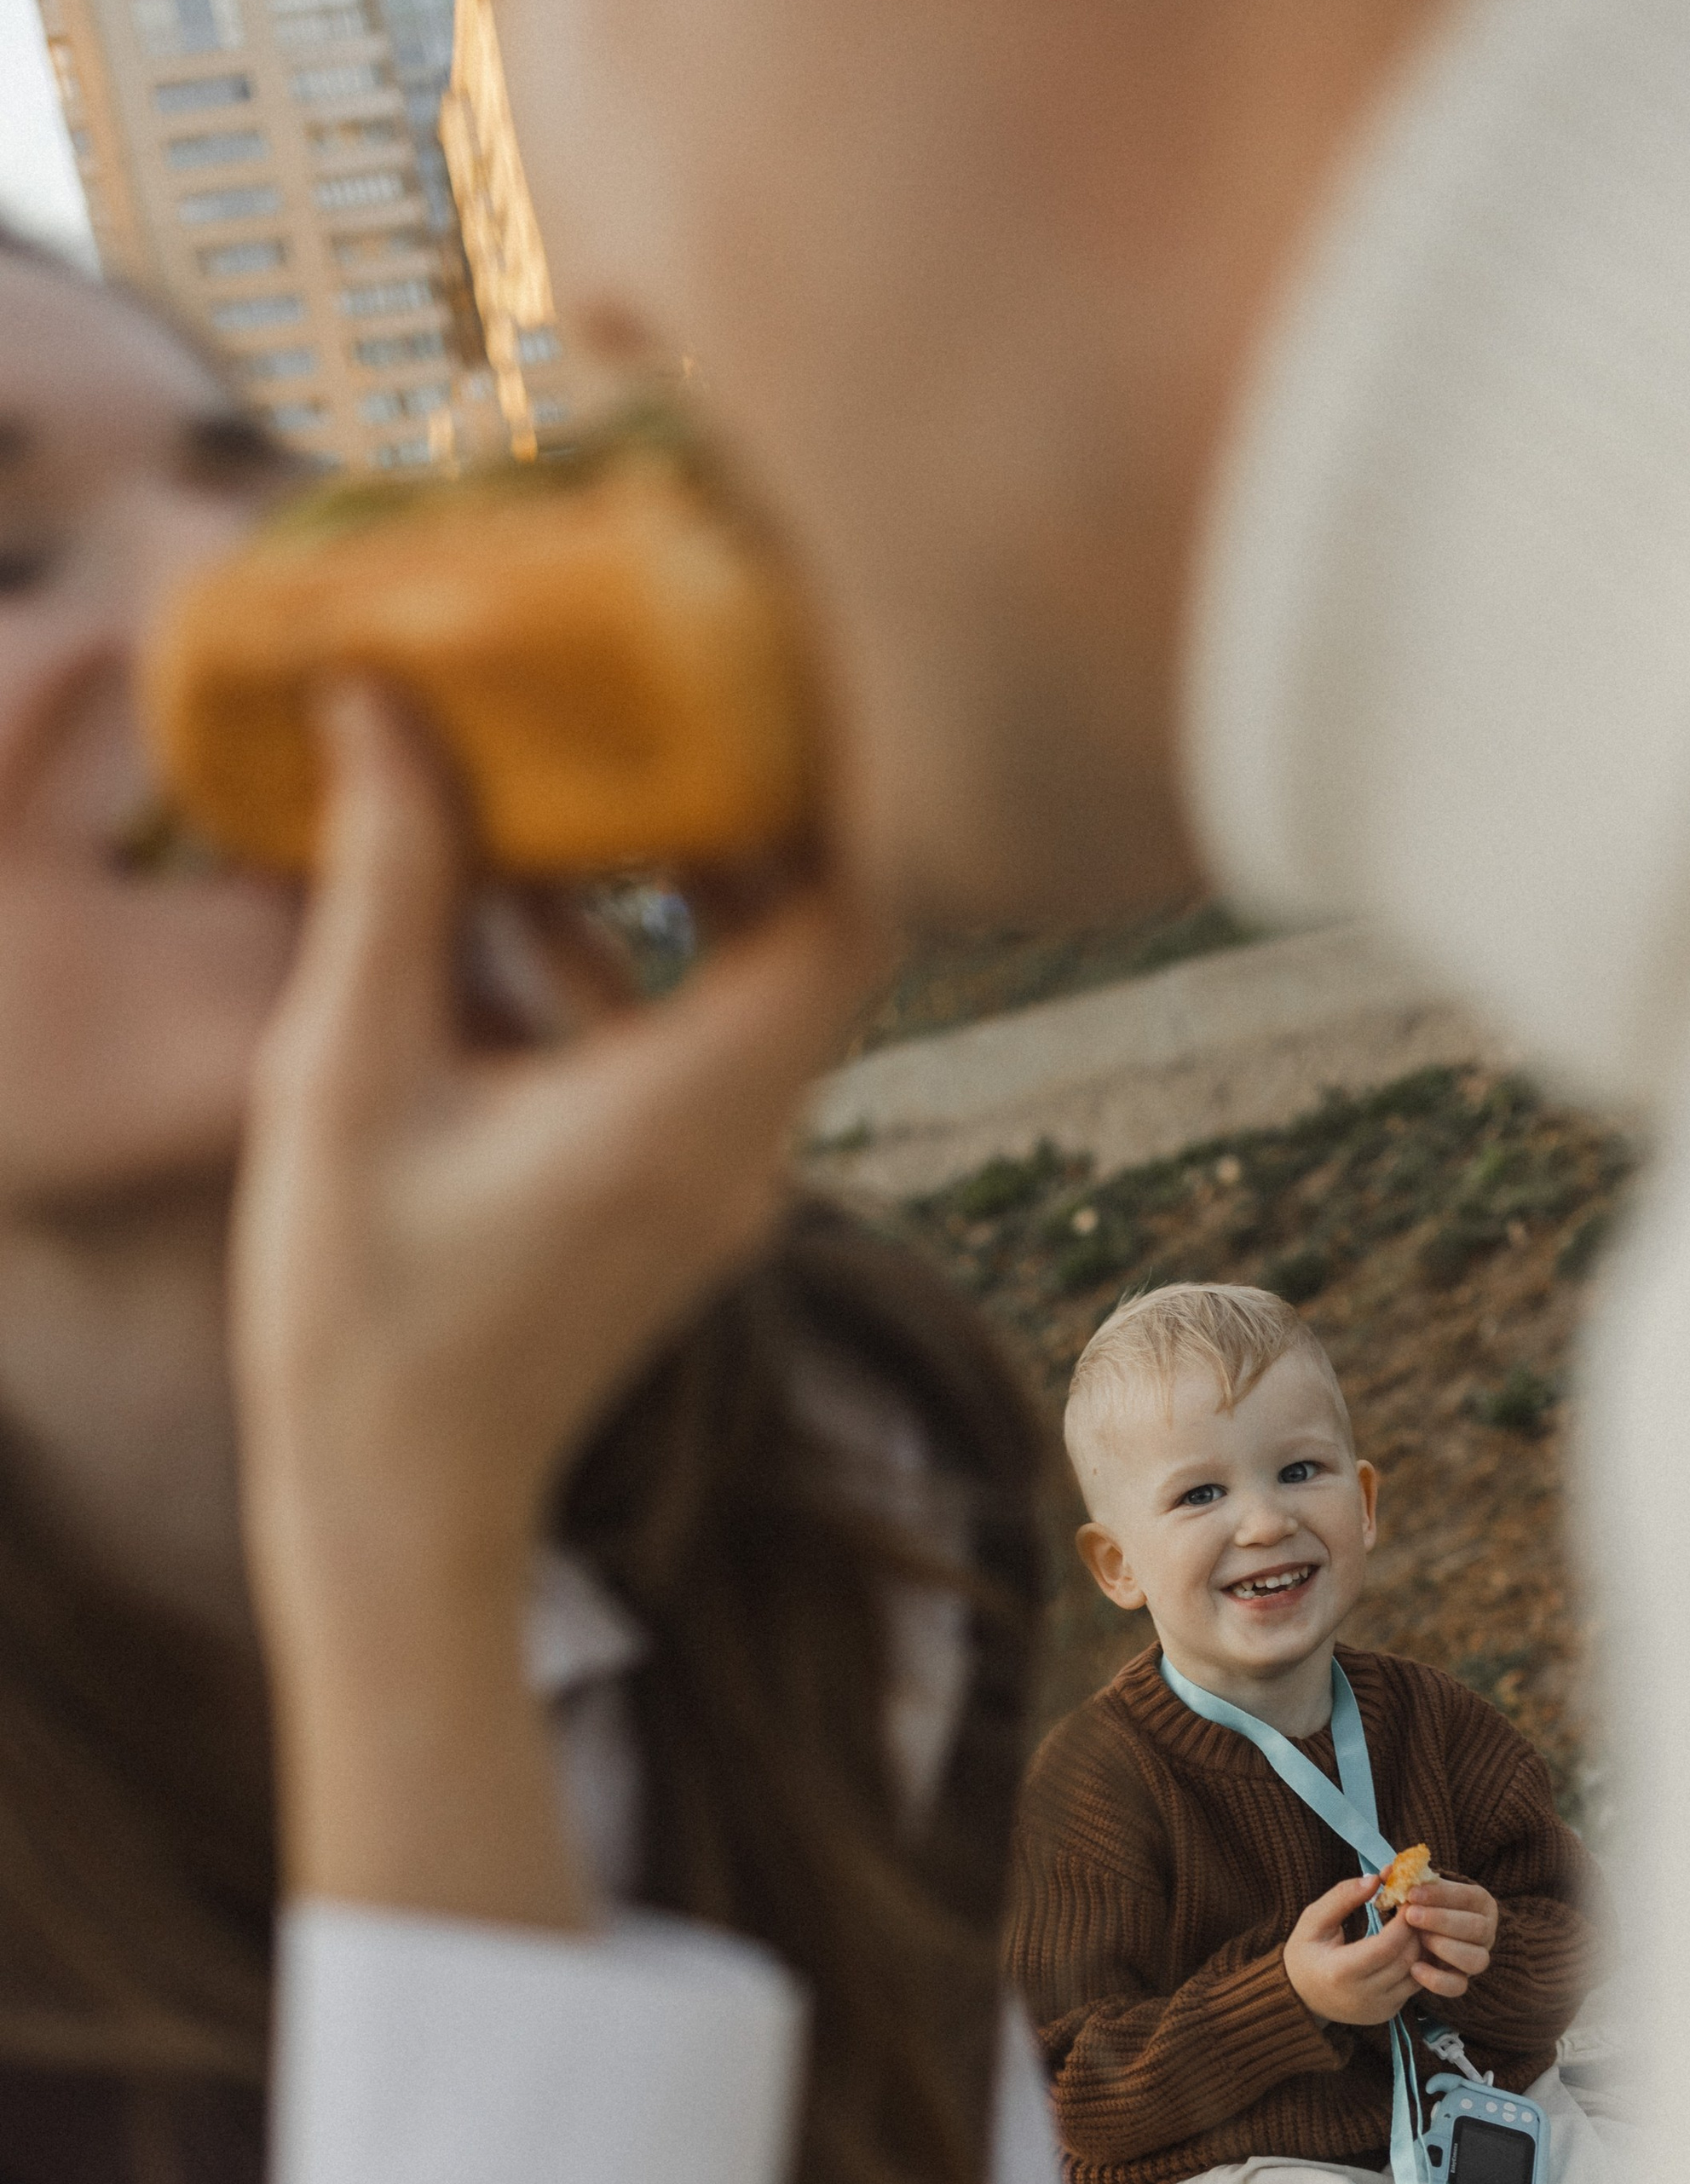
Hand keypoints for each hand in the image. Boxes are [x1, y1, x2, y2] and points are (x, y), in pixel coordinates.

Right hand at [232, 681, 885, 1925]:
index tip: (771, 679)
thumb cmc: (367, 1318)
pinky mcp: (678, 1209)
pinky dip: (608, 983)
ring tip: (513, 808)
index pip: (849, 914)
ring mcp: (722, 1187)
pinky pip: (681, 1056)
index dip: (836, 786)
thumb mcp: (346, 1077)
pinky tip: (482, 934)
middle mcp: (746, 1149)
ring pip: (730, 993)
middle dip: (718, 814)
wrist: (398, 1505)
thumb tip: (385, 702)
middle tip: (630, 705)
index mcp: (693, 1113)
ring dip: (637, 897)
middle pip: (800, 934)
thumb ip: (385, 885)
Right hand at [1283, 1873, 1421, 2027]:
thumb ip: (1342, 1897)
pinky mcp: (1388, 2012)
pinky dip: (1417, 1962)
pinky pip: (1414, 1985)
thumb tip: (1375, 1879)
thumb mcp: (1313, 1920)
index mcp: (1340, 1972)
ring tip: (1414, 1924)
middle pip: (1407, 1958)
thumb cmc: (1305, 1953)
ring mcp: (1378, 2008)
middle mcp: (1362, 1996)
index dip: (1404, 1920)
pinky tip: (1408, 1944)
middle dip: (1416, 1930)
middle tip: (1416, 1907)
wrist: (1300, 1996)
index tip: (1408, 1898)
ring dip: (1420, 1946)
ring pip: (1417, 1973)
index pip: (1387, 1945)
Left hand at [1400, 1876, 1498, 1999]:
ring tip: (1420, 1940)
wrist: (1422, 1933)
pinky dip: (1437, 1980)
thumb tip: (1387, 1872)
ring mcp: (1476, 1958)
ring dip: (1446, 1949)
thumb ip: (1404, 1878)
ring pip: (1476, 1960)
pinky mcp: (1460, 1980)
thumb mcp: (1417, 1888)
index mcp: (1479, 1902)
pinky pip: (1458, 1987)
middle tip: (1411, 1915)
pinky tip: (1415, 1967)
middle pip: (1477, 1928)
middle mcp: (1485, 1931)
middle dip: (1442, 1921)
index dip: (1442, 1895)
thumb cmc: (1421, 1904)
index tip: (1412, 1893)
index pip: (1470, 1897)